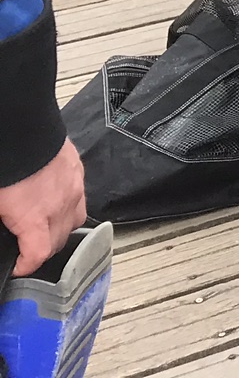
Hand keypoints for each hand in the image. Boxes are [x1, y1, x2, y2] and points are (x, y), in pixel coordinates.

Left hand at [0, 139, 86, 275]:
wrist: (23, 126)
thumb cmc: (7, 165)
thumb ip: (3, 217)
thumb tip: (6, 222)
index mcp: (34, 218)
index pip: (38, 255)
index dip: (26, 266)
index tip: (18, 266)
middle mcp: (60, 206)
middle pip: (59, 242)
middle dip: (42, 250)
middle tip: (25, 247)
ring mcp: (73, 188)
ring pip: (74, 222)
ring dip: (59, 230)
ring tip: (43, 226)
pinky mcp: (77, 171)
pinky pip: (78, 198)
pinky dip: (68, 206)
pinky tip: (53, 199)